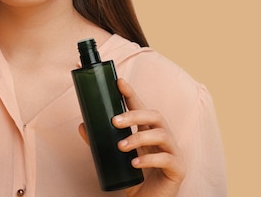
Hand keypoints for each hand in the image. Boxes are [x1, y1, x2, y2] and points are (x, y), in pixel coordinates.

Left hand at [78, 78, 185, 196]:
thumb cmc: (136, 178)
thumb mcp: (116, 158)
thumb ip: (101, 143)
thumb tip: (83, 125)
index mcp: (149, 131)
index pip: (141, 107)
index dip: (131, 94)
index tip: (119, 82)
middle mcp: (163, 137)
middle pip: (154, 116)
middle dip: (134, 114)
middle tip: (114, 121)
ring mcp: (173, 152)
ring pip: (161, 135)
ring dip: (139, 137)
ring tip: (120, 146)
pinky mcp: (178, 169)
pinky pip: (167, 159)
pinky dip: (149, 159)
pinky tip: (134, 163)